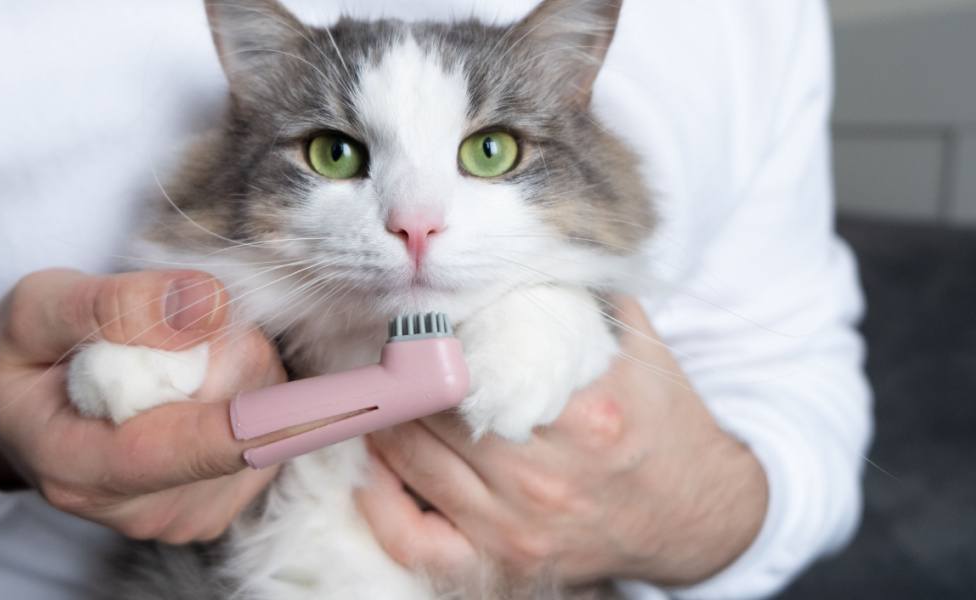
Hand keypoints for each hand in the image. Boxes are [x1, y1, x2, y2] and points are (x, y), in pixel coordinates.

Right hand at [0, 268, 286, 542]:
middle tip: (173, 328)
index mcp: (84, 467)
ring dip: (240, 372)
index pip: (204, 446)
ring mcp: (182, 518)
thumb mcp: (37, 308)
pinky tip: (193, 389)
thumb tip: (209, 305)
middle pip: (245, 422)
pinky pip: (264, 440)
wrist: (15, 415)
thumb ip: (114, 305)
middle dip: (232, 353)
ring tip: (172, 360)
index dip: (284, 417)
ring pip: (263, 427)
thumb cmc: (24, 359)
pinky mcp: (214, 509)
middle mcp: (141, 511)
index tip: (357, 397)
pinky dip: (244, 399)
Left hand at [356, 298, 767, 586]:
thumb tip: (512, 248)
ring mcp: (520, 527)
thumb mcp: (634, 346)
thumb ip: (576, 295)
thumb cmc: (658, 421)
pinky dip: (381, 503)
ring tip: (386, 391)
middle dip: (404, 373)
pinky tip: (375, 467)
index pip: (470, 363)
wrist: (695, 513)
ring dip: (386, 420)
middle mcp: (547, 476)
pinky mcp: (505, 564)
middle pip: (432, 410)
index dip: (429, 336)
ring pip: (411, 462)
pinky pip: (415, 541)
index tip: (415, 319)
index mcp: (583, 412)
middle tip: (390, 350)